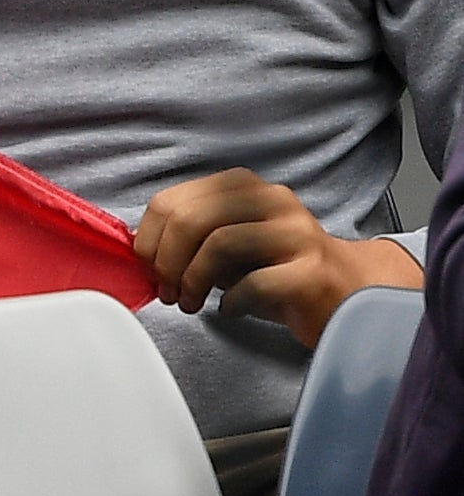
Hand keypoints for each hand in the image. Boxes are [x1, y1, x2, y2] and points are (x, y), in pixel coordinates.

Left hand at [132, 168, 422, 348]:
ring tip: (190, 304)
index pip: (173, 200)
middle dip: (167, 261)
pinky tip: (230, 309)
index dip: (151, 238)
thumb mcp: (229, 245)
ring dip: (193, 281)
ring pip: (219, 243)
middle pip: (192, 218)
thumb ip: (192, 238)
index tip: (148, 268)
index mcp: (243, 186)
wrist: (349, 292)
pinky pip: (254, 282)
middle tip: (168, 292)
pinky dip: (230, 301)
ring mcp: (297, 232)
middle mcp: (272, 199)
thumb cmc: (278, 269)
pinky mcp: (313, 270)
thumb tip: (145, 254)